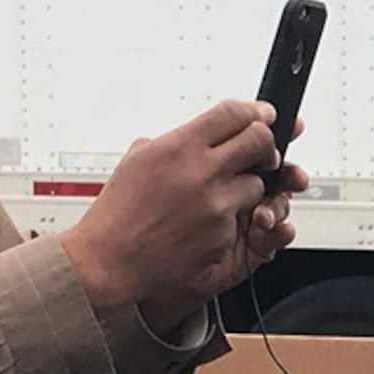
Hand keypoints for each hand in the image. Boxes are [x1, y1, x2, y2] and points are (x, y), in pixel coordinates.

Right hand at [68, 99, 302, 315]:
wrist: (109, 260)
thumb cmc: (119, 213)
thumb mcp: (138, 159)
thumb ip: (177, 141)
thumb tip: (201, 134)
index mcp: (181, 147)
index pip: (235, 114)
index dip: (256, 112)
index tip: (263, 115)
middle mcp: (203, 173)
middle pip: (260, 142)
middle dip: (264, 145)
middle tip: (258, 152)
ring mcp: (217, 207)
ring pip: (257, 185)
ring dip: (246, 188)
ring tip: (214, 198)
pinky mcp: (223, 237)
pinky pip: (241, 220)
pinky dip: (229, 221)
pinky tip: (202, 225)